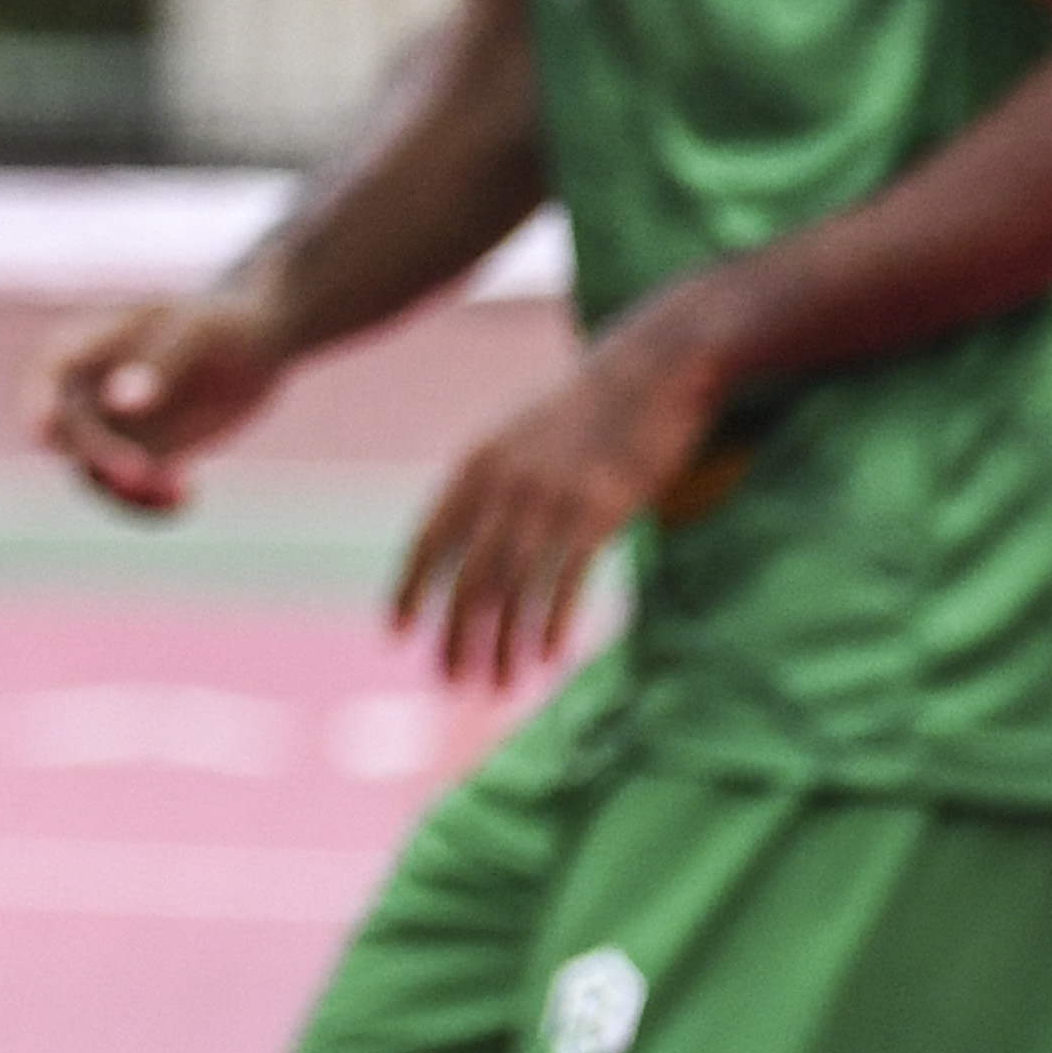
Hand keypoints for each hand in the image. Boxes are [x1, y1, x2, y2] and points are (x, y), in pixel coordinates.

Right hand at [30, 285, 289, 515]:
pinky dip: (146, 504)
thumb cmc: (223, 323)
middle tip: (144, 470)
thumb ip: (159, 365)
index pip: (47, 372)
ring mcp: (108, 426)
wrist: (258, 344)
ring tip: (178, 489)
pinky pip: (122, 492)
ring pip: (88, 472)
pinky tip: (187, 495)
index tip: (47, 428)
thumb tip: (118, 404)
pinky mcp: (136, 456)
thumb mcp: (198, 334)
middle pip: (61, 432)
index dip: (36, 399)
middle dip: (95, 456)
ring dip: (123, 491)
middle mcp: (88, 389)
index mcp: (89, 343)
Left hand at [389, 314, 726, 686]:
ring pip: (511, 590)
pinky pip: (563, 583)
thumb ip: (490, 478)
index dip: (408, 590)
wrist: (654, 368)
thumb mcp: (519, 433)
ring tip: (496, 683)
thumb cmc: (590, 404)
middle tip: (450, 681)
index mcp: (475, 465)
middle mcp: (504, 485)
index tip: (397, 634)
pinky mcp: (600, 512)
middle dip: (453, 635)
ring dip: (499, 644)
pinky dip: (548, 625)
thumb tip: (468, 526)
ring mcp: (551, 500)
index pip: (426, 541)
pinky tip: (543, 657)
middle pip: (466, 578)